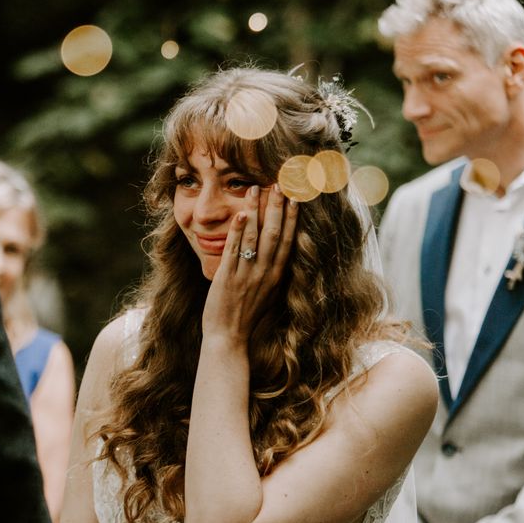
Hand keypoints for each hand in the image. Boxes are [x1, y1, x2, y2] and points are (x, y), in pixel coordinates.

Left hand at [202, 183, 297, 342]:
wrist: (228, 338)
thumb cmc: (246, 317)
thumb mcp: (266, 294)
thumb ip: (271, 273)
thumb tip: (277, 255)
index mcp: (276, 277)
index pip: (287, 241)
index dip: (292, 219)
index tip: (296, 198)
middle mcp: (264, 274)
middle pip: (274, 235)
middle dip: (277, 208)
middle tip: (279, 184)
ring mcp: (247, 276)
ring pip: (254, 238)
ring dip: (255, 212)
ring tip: (254, 189)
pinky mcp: (228, 278)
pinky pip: (234, 251)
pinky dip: (237, 232)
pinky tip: (239, 214)